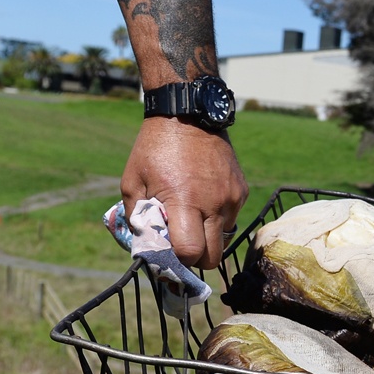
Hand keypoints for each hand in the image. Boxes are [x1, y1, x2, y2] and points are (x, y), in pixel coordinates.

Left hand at [121, 117, 247, 268]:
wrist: (187, 114)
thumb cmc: (153, 149)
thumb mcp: (132, 182)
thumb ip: (138, 218)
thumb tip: (147, 246)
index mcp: (185, 201)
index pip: (191, 252)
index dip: (178, 259)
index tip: (168, 252)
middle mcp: (214, 203)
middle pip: (213, 257)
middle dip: (196, 258)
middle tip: (181, 244)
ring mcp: (232, 198)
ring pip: (224, 239)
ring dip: (207, 238)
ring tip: (191, 218)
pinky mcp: (241, 191)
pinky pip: (231, 219)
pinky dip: (217, 219)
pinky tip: (203, 200)